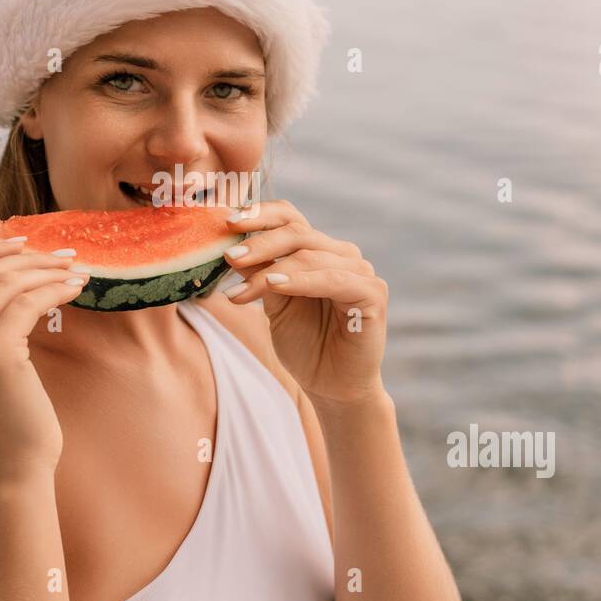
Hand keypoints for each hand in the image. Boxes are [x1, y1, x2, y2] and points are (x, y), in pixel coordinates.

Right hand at [0, 241, 88, 479]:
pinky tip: (77, 288)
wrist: (12, 463)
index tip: (23, 242)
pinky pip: (29, 301)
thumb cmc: (5, 414)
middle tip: (64, 254)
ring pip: (8, 282)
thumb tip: (9, 273)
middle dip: (26, 256)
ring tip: (77, 271)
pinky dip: (56, 288)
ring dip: (48, 270)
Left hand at [223, 200, 388, 404]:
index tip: (227, 223)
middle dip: (259, 243)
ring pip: (309, 256)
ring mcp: (361, 271)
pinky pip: (332, 279)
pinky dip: (300, 280)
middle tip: (229, 257)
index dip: (259, 215)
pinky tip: (273, 285)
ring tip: (241, 290)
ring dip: (269, 270)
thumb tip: (230, 246)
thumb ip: (259, 272)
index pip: (290, 218)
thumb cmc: (305, 343)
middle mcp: (342, 254)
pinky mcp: (373, 293)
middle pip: (297, 233)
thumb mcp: (274, 302)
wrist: (333, 385)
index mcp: (319, 250)